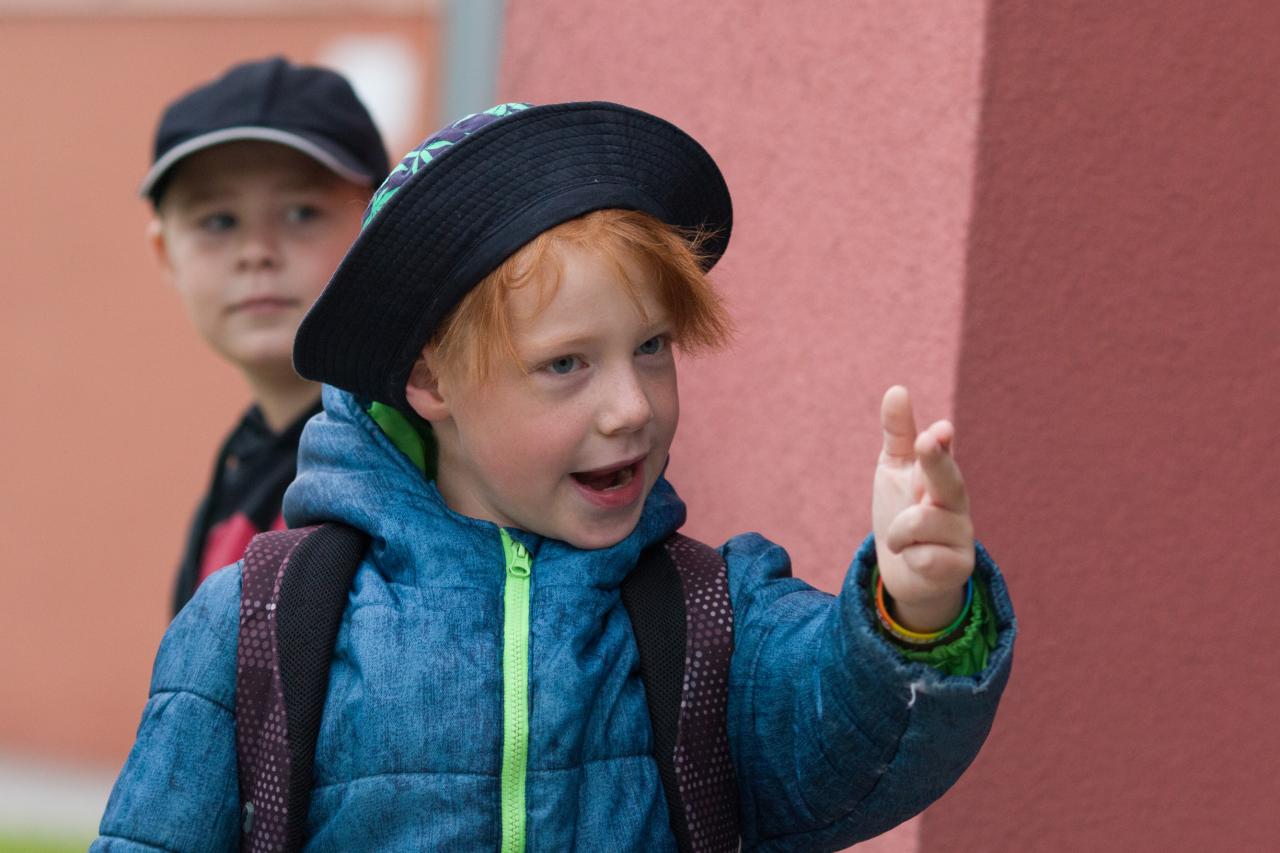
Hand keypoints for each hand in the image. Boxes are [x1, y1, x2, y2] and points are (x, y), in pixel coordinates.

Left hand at [871, 386, 974, 631]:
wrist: (906, 572)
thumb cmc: (901, 513)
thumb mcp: (894, 471)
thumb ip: (898, 434)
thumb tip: (897, 389)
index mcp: (938, 473)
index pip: (939, 452)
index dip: (937, 443)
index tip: (937, 428)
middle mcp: (956, 499)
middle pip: (947, 478)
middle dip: (936, 460)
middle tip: (928, 439)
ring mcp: (962, 532)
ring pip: (918, 523)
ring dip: (898, 534)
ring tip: (902, 540)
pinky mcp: (960, 565)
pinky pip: (923, 557)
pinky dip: (910, 559)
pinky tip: (918, 560)